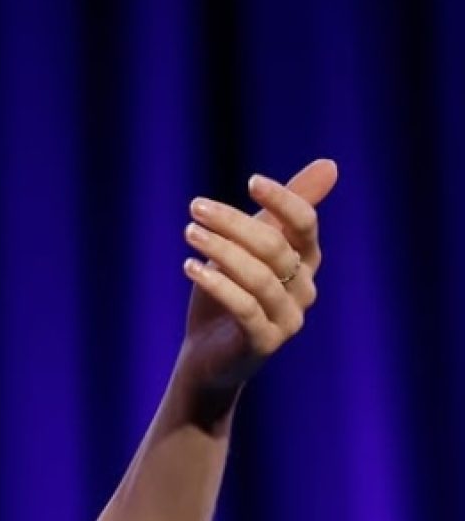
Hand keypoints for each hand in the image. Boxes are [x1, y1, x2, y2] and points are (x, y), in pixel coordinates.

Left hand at [177, 158, 337, 393]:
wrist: (207, 356)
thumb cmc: (227, 294)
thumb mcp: (247, 248)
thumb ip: (279, 212)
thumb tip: (330, 164)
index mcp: (304, 261)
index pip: (305, 224)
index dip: (284, 201)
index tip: (252, 181)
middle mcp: (303, 289)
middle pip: (274, 247)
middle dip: (233, 223)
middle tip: (196, 207)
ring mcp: (288, 319)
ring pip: (259, 277)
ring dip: (221, 250)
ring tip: (189, 233)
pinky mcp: (264, 343)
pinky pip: (245, 308)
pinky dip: (218, 284)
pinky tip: (190, 266)